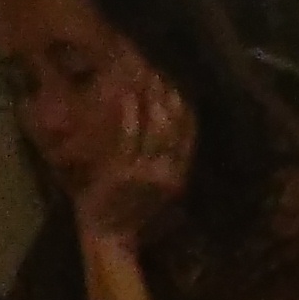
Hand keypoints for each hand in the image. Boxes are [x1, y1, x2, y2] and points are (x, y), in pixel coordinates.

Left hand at [70, 64, 194, 251]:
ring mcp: (146, 174)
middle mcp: (169, 173)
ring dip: (147, 96)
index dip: (181, 102)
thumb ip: (162, 155)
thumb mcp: (153, 182)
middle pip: (173, 123)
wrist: (109, 234)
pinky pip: (128, 136)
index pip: (188, 130)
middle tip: (152, 64)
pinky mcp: (123, 173)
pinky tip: (123, 93)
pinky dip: (126, 112)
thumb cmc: (128, 206)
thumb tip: (162, 114)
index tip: (171, 77)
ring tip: (139, 69)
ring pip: (153, 126)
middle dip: (164, 92)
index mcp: (179, 174)